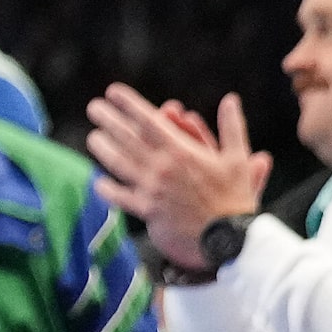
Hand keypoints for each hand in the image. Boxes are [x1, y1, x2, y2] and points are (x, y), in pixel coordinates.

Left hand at [84, 85, 268, 267]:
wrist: (232, 240)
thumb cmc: (236, 199)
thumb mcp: (238, 159)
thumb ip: (231, 126)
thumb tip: (231, 98)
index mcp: (181, 151)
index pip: (148, 120)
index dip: (128, 103)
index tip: (113, 91)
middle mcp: (162, 167)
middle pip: (126, 137)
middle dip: (107, 119)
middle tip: (94, 107)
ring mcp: (152, 189)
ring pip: (118, 163)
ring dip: (102, 148)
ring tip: (93, 137)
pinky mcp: (149, 211)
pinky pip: (122, 197)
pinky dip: (108, 190)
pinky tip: (99, 182)